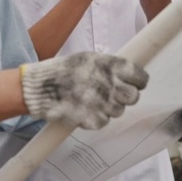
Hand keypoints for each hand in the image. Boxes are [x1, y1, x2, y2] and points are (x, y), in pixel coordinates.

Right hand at [21, 52, 148, 129]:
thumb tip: (129, 75)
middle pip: (134, 97)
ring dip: (109, 108)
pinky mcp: (94, 120)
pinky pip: (104, 122)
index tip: (135, 83)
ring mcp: (103, 104)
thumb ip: (110, 67)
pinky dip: (96, 118)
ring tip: (91, 100)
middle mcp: (110, 84)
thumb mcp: (89, 59)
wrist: (41, 88)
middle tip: (112, 94)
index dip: (139, 81)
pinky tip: (84, 109)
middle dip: (125, 97)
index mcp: (111, 66)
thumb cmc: (64, 70)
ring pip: (119, 111)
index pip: (141, 77)